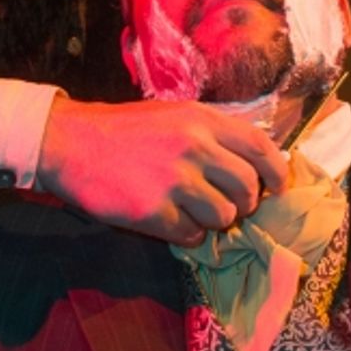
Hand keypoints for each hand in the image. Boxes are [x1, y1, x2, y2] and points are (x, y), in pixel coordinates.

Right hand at [36, 96, 287, 244]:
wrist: (73, 143)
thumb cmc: (127, 129)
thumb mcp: (175, 115)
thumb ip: (213, 133)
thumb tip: (253, 161)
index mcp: (203, 119)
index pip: (260, 148)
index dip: (277, 172)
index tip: (277, 188)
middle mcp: (195, 146)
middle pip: (248, 188)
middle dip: (243, 203)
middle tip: (226, 204)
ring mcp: (175, 180)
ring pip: (224, 217)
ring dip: (213, 220)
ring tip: (190, 209)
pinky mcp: (155, 212)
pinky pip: (192, 235)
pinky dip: (185, 233)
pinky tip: (167, 217)